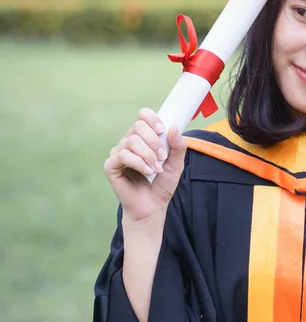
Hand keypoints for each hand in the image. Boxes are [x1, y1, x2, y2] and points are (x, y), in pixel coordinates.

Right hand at [104, 108, 187, 222]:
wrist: (152, 206)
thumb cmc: (162, 184)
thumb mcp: (176, 164)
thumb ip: (178, 146)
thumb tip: (173, 127)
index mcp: (143, 138)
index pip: (142, 116)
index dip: (152, 119)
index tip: (162, 131)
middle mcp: (129, 142)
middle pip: (138, 126)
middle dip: (154, 141)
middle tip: (162, 157)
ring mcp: (118, 153)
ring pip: (131, 141)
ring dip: (148, 155)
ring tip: (156, 169)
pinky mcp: (111, 166)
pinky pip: (123, 155)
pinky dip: (138, 163)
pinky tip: (147, 172)